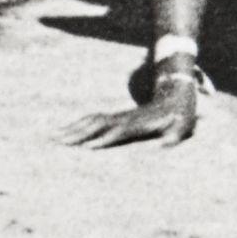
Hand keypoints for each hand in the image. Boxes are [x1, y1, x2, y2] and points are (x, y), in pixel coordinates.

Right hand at [64, 67, 200, 148]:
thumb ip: (176, 134)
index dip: (106, 138)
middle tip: (59, 143)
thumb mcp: (183, 124)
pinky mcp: (116, 117)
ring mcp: (119, 116)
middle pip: (99, 124)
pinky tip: (64, 132)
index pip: (120, 131)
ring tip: (53, 138)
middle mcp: (126, 118)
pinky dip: (77, 125)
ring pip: (92, 121)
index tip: (90, 147)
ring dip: (73, 129)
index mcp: (141, 122)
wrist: (176, 90)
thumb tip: (169, 143)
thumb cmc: (182, 114)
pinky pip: (93, 120)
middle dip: (80, 133)